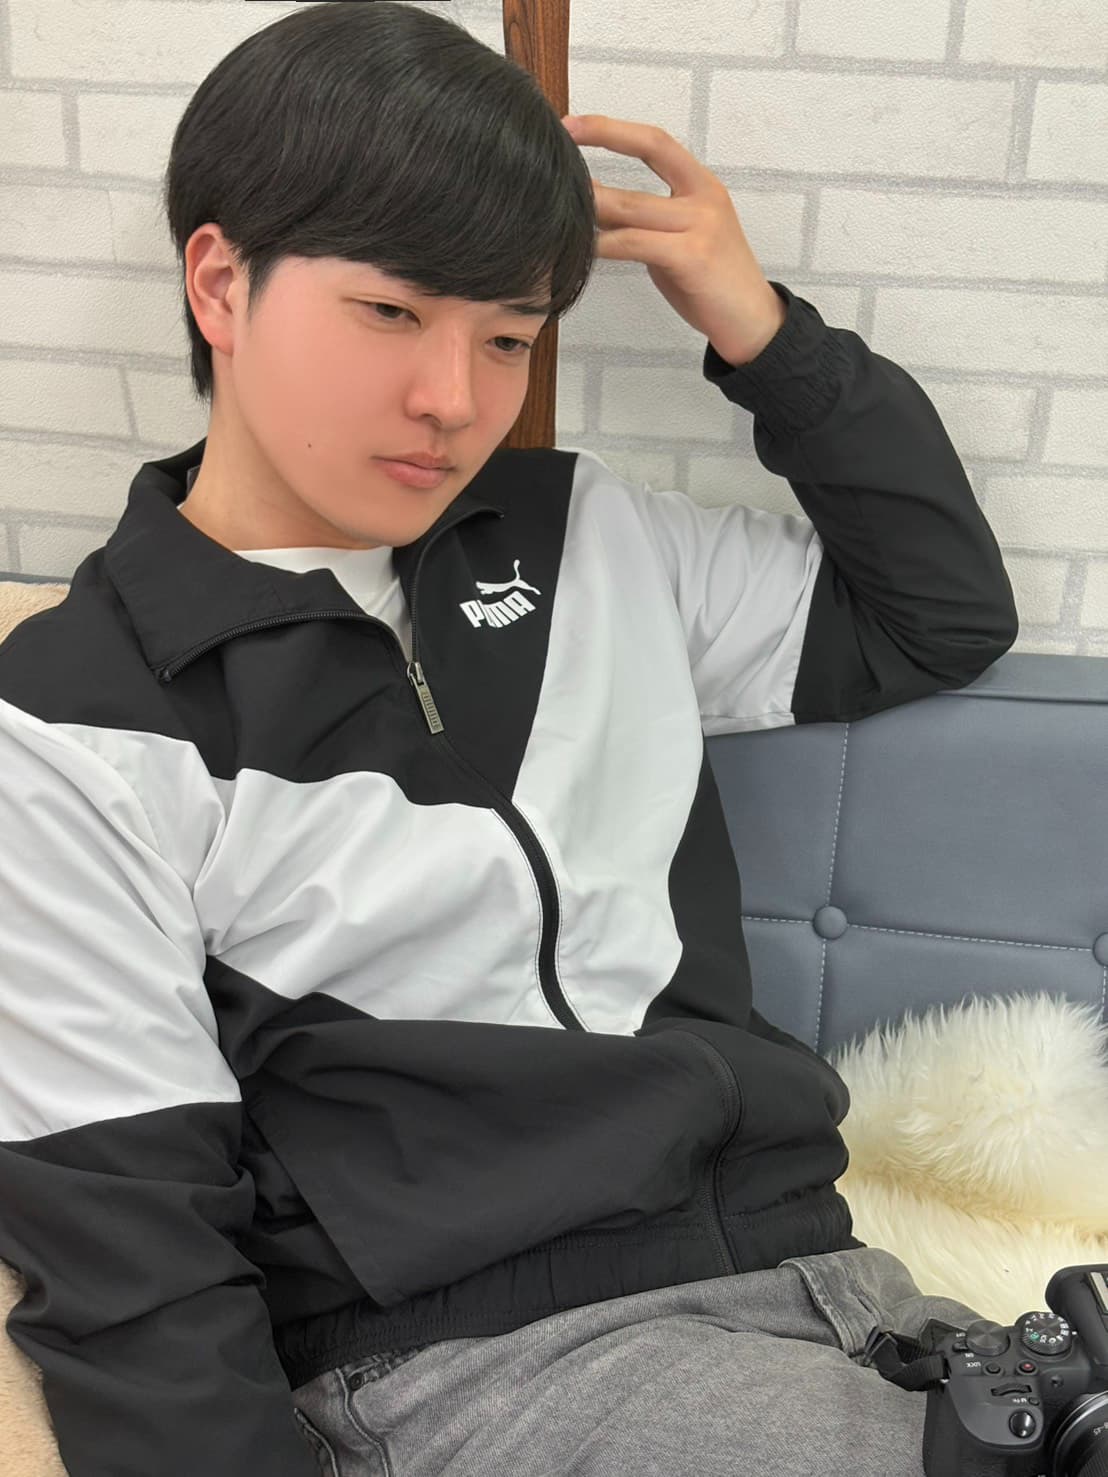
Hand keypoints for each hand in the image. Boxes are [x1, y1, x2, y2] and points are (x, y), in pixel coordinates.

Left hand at [562, 114, 786, 366]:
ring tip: (558, 204)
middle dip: (597, 154)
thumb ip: (647, 220)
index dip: (612, 129)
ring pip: (632, 207)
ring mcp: (701, 226)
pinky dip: (605, 245)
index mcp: (702, 185)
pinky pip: (635, 244)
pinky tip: (584, 247)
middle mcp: (704, 197)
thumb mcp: (681, 239)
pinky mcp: (692, 258)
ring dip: (592, 205)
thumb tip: (599, 208)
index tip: (573, 125)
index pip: (655, 142)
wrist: (752, 322)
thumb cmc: (711, 283)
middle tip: (553, 159)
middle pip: (641, 164)